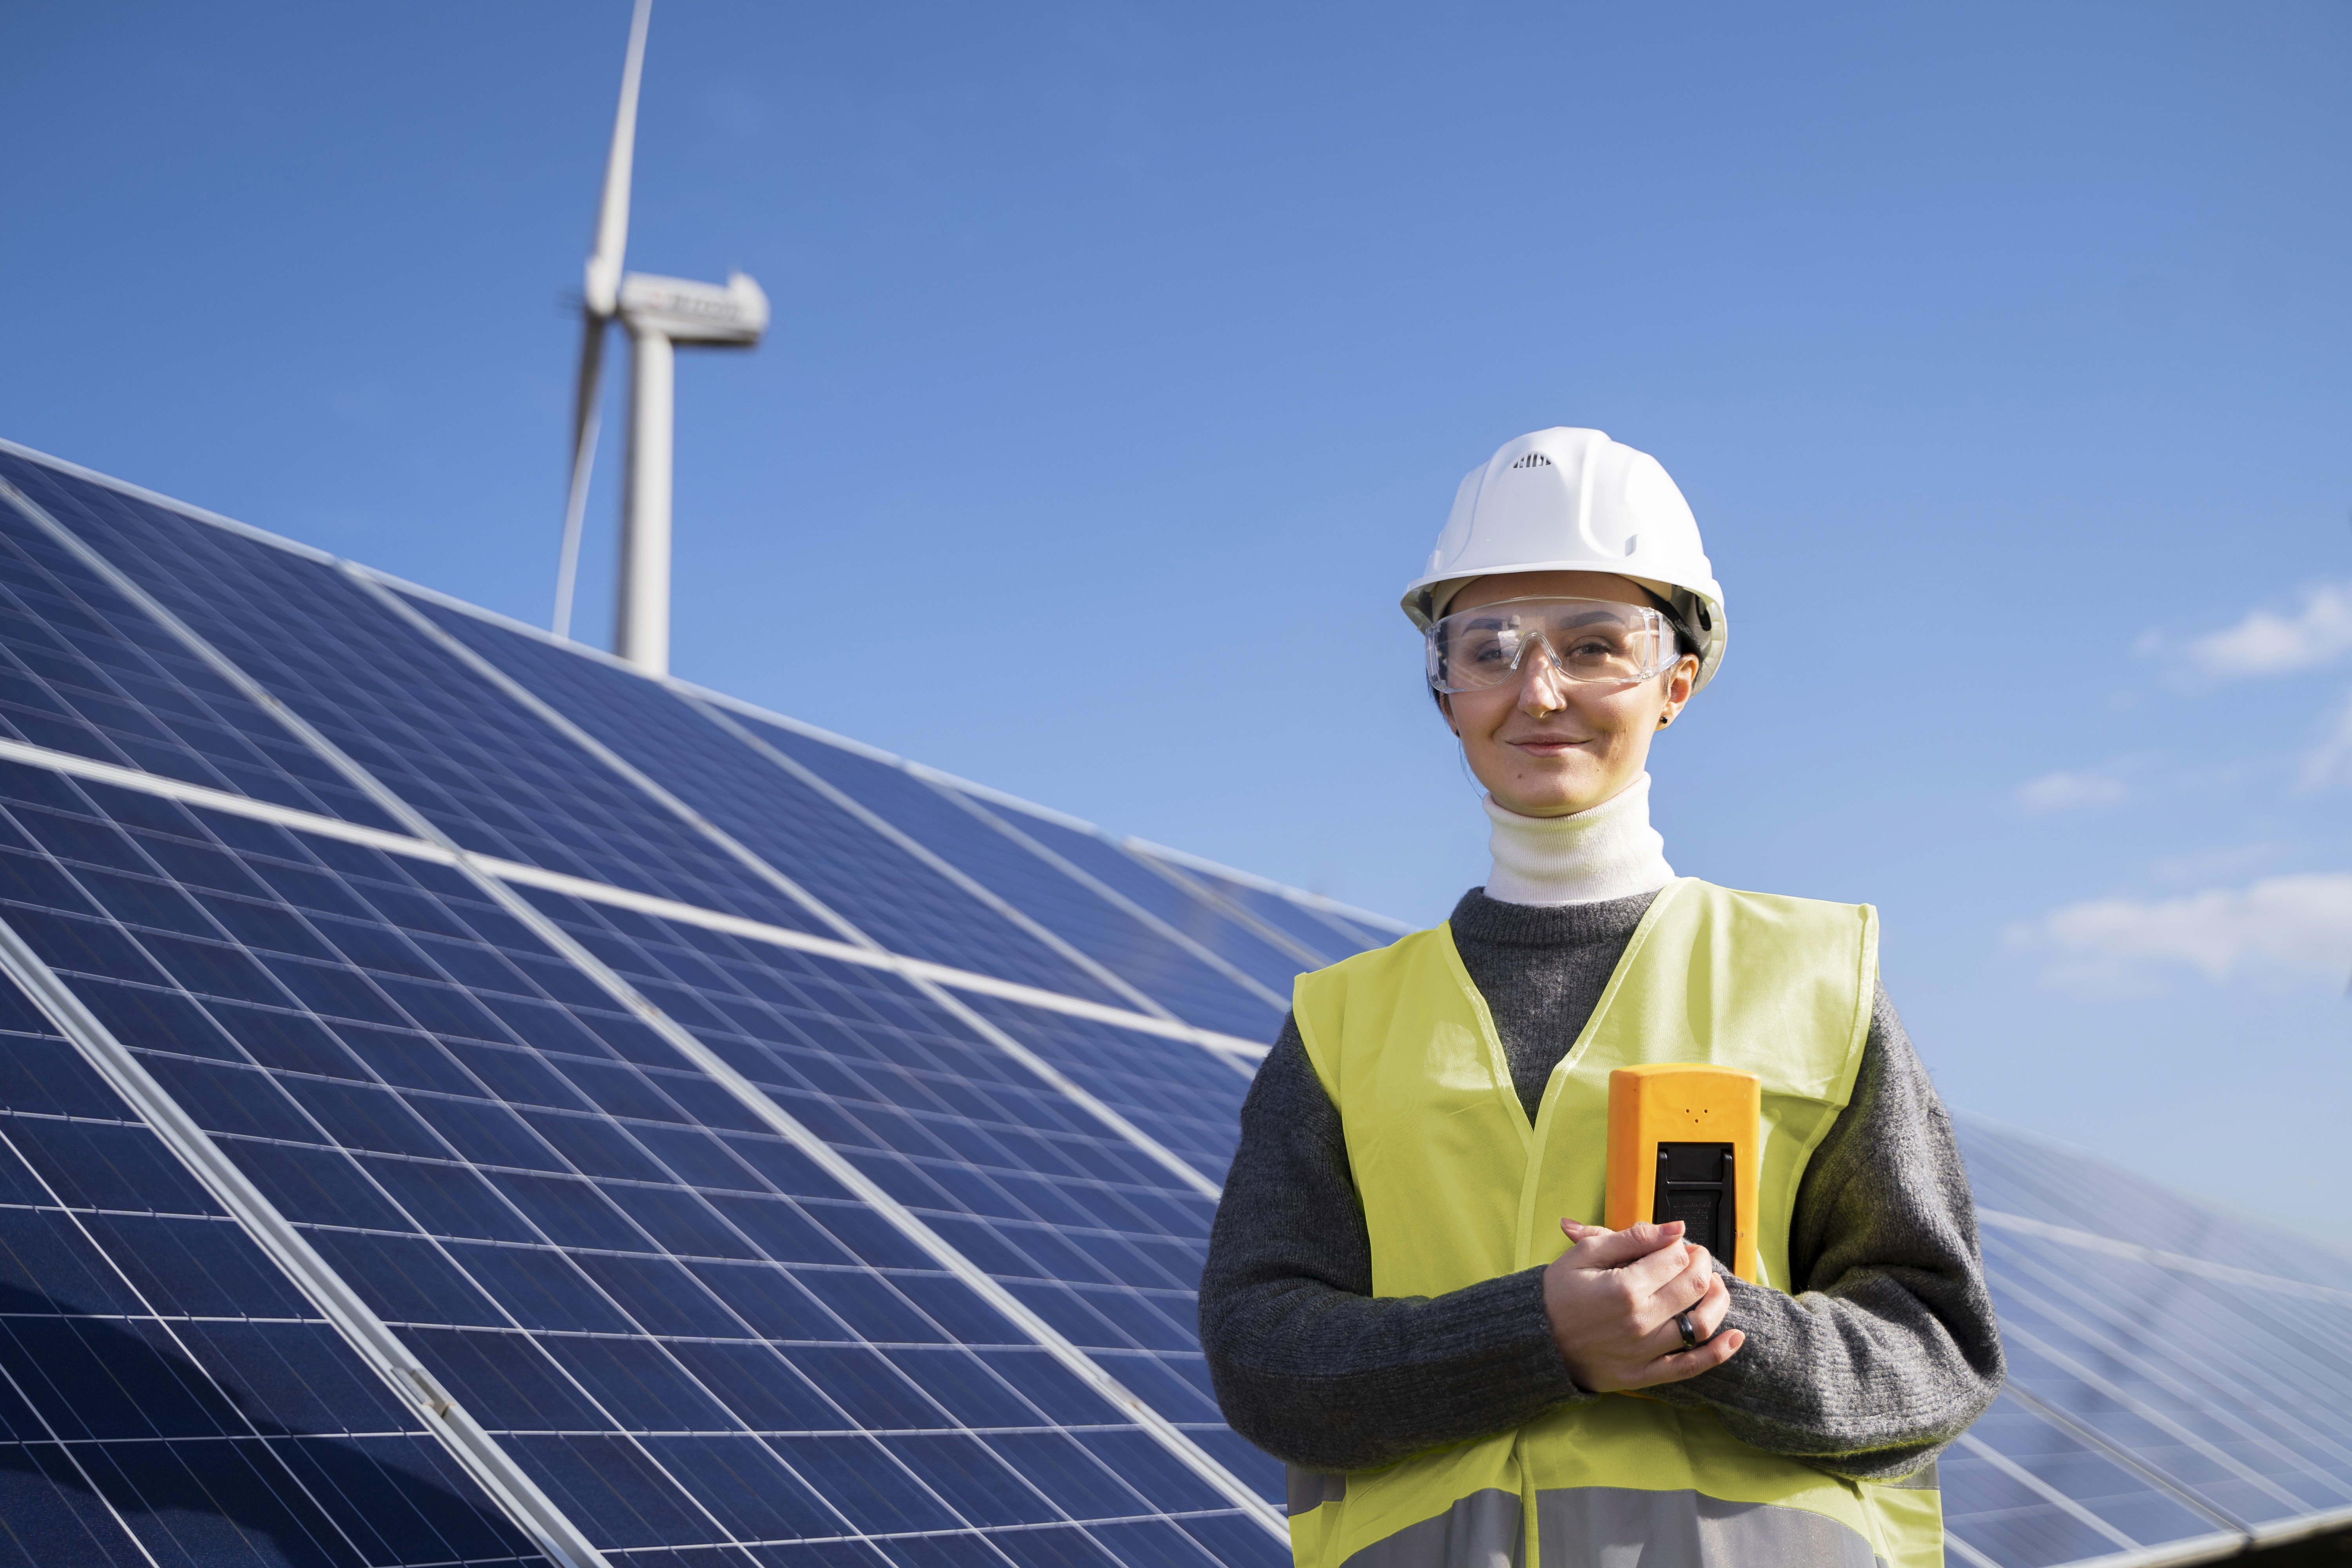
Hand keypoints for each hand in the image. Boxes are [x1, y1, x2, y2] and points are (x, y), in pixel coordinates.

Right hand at [1542, 1218, 1742, 1391]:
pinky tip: (1735, 1338)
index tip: (1677, 1242)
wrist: (1534, 1340)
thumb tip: (1675, 1229)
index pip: (1674, 1258)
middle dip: (1702, 1266)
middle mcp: (1639, 1321)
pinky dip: (1718, 1353)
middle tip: (1696, 1259)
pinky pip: (1690, 1367)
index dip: (1682, 1245)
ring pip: (1700, 1325)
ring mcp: (1643, 1351)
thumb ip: (1632, 1238)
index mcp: (1624, 1287)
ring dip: (1717, 1301)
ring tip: (1713, 1288)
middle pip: (1693, 1287)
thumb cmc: (1557, 1294)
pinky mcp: (1643, 1375)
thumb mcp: (1585, 1254)